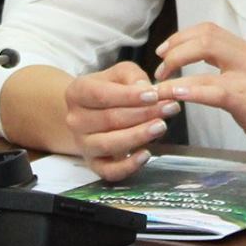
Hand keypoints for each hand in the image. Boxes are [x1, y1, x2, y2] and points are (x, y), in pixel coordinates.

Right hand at [61, 61, 179, 181]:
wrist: (90, 113)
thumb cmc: (110, 90)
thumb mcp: (120, 73)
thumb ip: (133, 77)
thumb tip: (147, 90)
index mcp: (78, 92)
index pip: (102, 95)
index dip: (129, 96)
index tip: (154, 95)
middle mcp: (76, 120)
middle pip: (109, 119)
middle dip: (143, 114)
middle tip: (170, 108)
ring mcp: (83, 144)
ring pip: (109, 144)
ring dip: (138, 136)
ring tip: (161, 126)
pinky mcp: (94, 164)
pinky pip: (109, 171)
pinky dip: (128, 166)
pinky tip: (146, 154)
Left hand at [148, 23, 245, 170]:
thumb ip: (227, 70)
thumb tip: (194, 66)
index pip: (208, 30)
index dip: (180, 38)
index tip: (163, 54)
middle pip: (204, 35)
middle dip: (174, 49)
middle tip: (159, 70)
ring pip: (205, 52)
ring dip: (174, 67)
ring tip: (158, 86)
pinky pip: (211, 88)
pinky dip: (189, 89)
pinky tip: (173, 95)